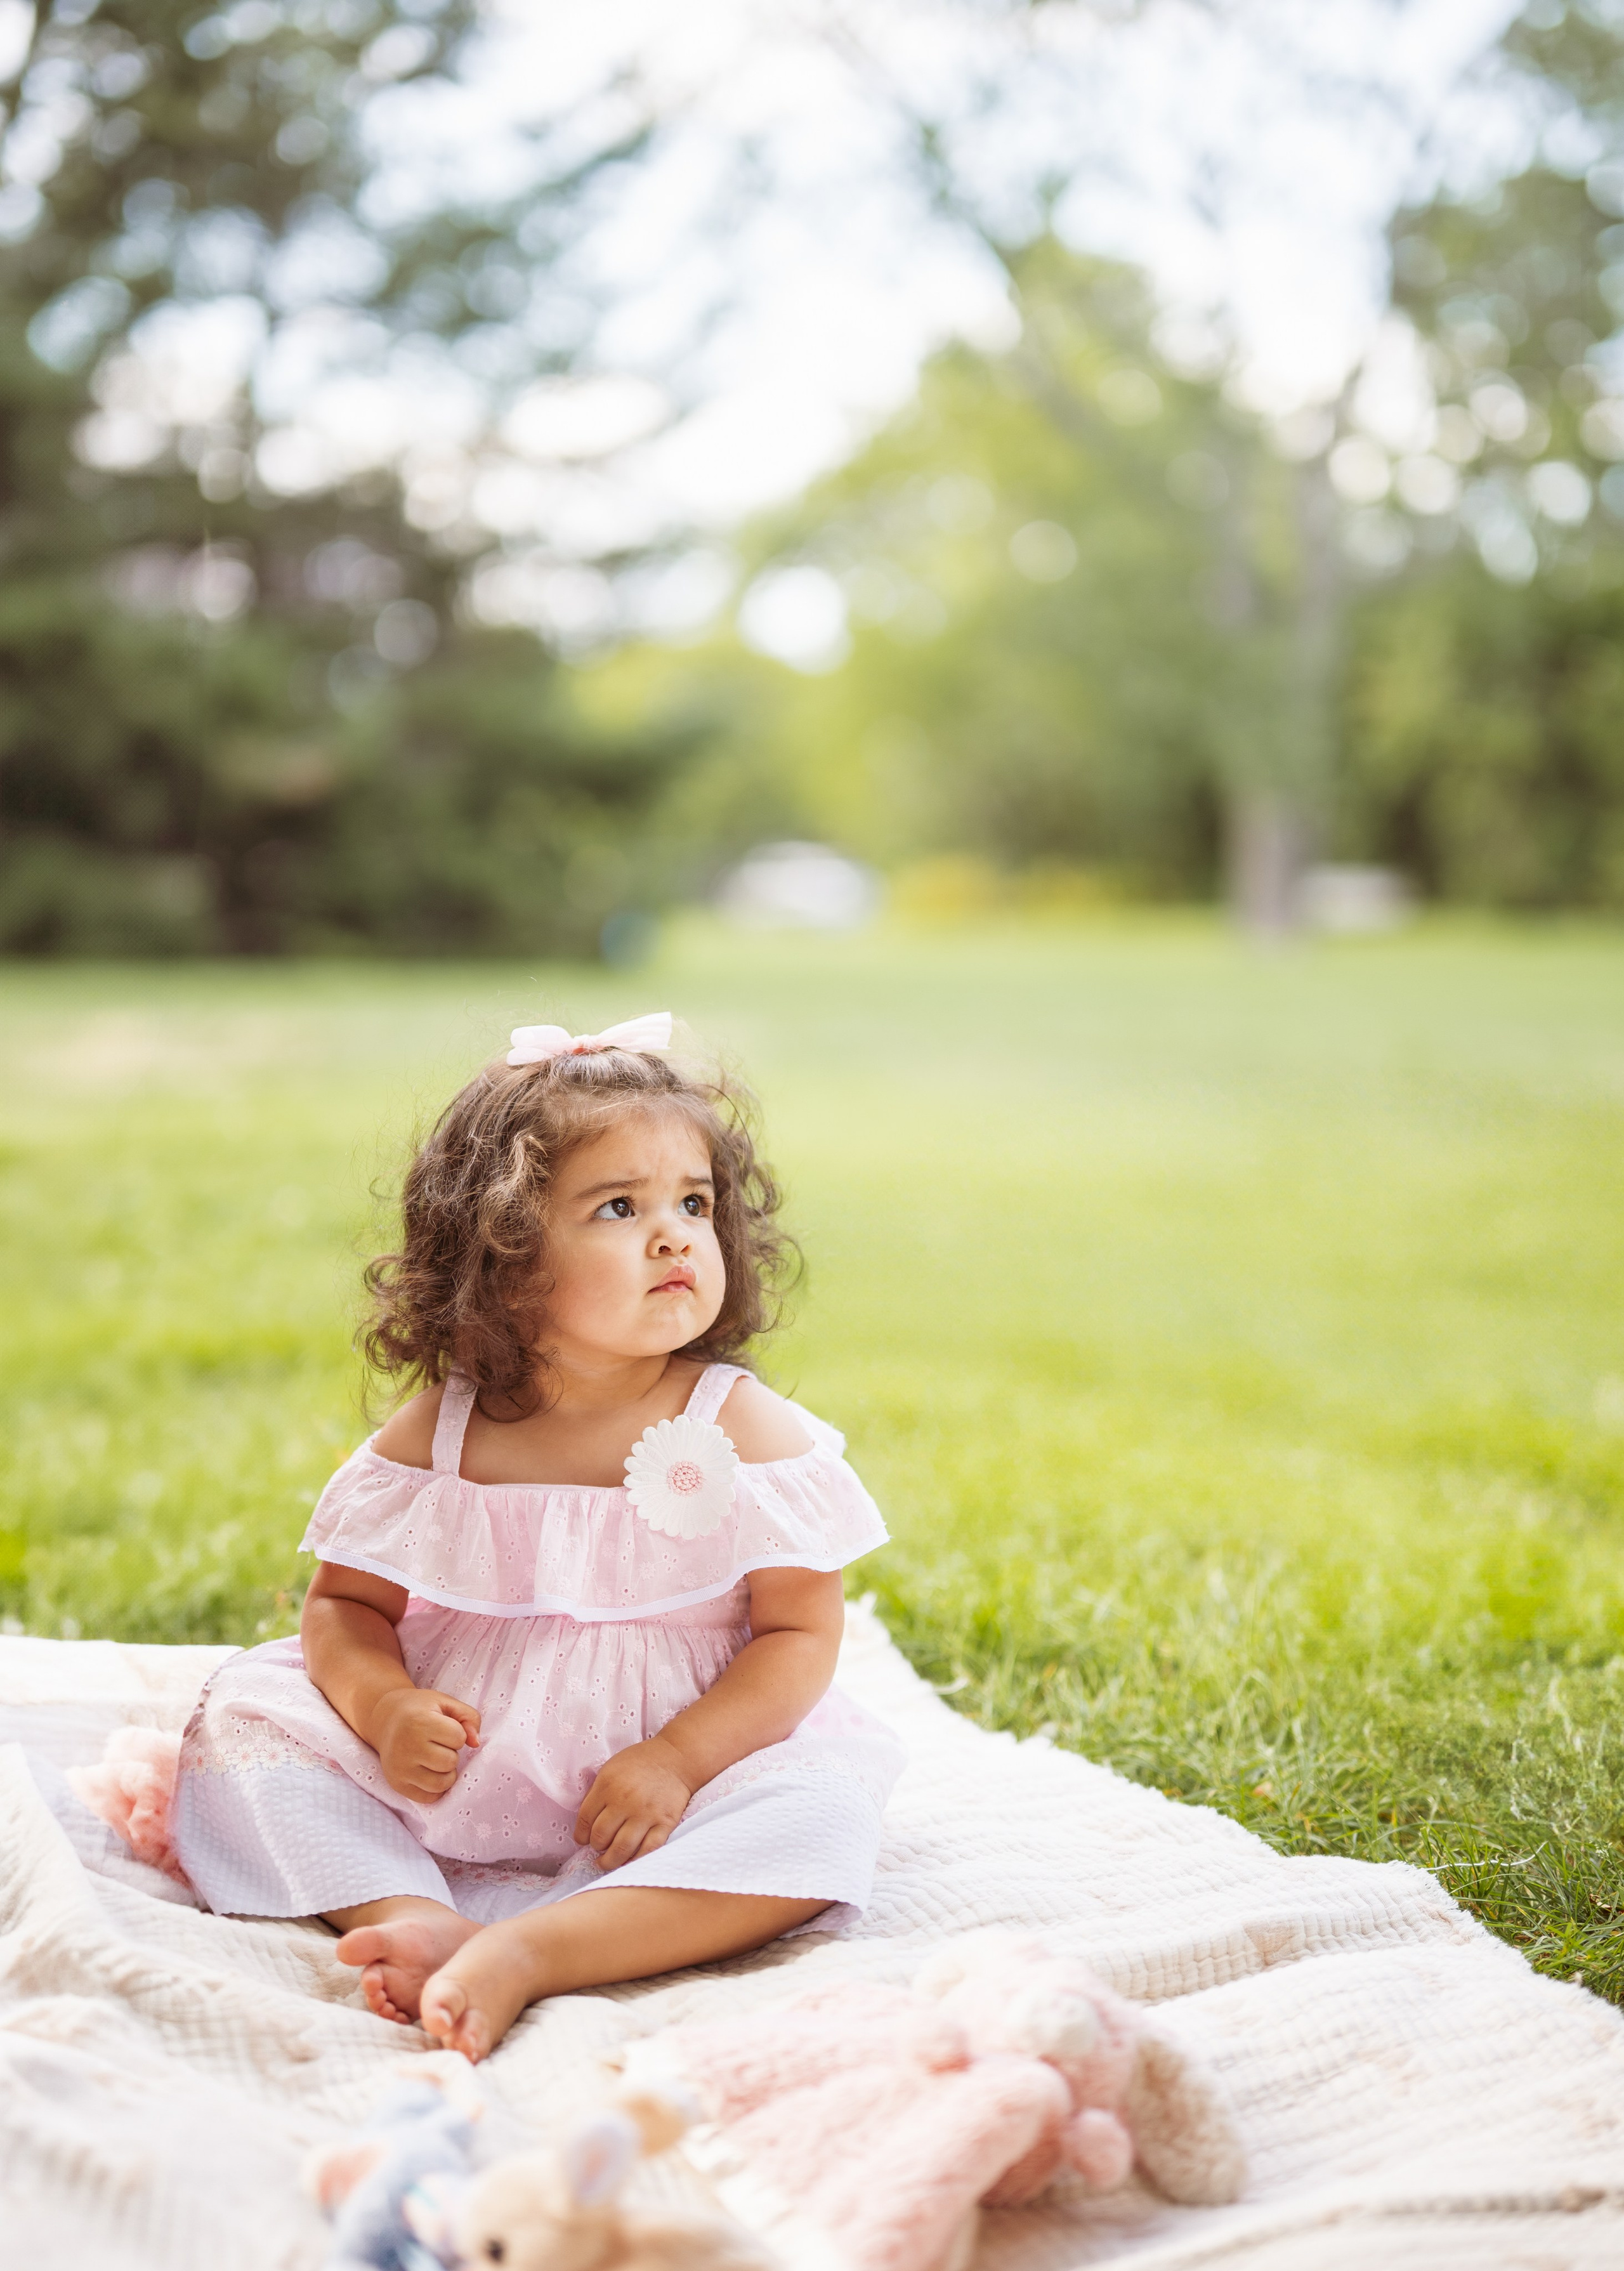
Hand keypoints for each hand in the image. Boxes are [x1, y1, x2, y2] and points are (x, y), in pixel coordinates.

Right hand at [368, 1686, 479, 1803]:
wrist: (385, 1719)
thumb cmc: (420, 1710)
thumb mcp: (445, 1703)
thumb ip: (469, 1717)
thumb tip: (476, 1743)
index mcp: (419, 1721)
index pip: (458, 1738)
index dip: (458, 1733)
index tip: (445, 1728)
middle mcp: (406, 1746)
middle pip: (450, 1762)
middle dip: (452, 1753)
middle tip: (439, 1745)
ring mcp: (400, 1768)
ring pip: (441, 1783)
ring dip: (447, 1773)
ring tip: (437, 1759)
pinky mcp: (397, 1784)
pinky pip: (429, 1798)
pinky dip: (436, 1788)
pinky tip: (430, 1772)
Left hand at [574, 1736, 694, 1870]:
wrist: (676, 1758)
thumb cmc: (640, 1762)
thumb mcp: (610, 1768)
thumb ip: (597, 1793)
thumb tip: (586, 1824)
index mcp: (607, 1785)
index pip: (585, 1820)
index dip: (581, 1835)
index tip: (583, 1840)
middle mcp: (625, 1801)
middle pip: (601, 1837)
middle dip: (596, 1847)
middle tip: (598, 1848)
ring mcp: (646, 1814)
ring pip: (621, 1849)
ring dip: (610, 1861)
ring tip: (607, 1862)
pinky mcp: (665, 1823)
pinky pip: (647, 1850)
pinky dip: (635, 1860)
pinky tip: (628, 1861)